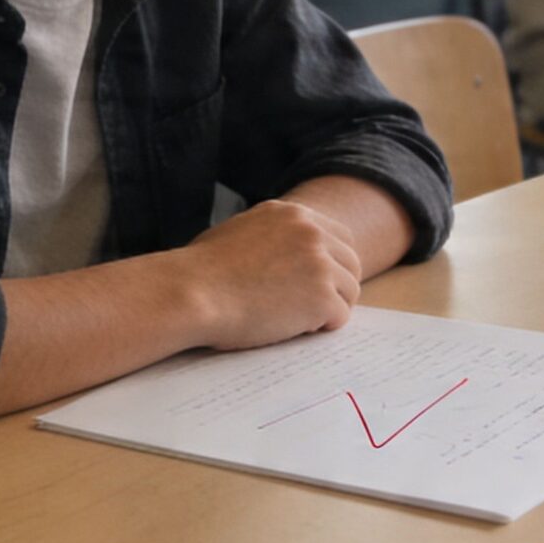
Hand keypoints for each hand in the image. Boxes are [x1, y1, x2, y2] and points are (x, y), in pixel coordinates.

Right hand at [173, 199, 361, 350]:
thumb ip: (269, 237)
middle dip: (337, 286)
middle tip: (313, 306)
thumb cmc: (200, 271)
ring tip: (296, 319)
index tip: (319, 282)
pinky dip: (321, 327)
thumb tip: (281, 256)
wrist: (192, 293)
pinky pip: (339, 317)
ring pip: (350, 291)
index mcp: (291, 214)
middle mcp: (310, 232)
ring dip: (329, 307)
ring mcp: (319, 264)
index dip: (332, 262)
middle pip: (351, 262)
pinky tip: (293, 328)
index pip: (338, 236)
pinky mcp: (321, 297)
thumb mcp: (239, 232)